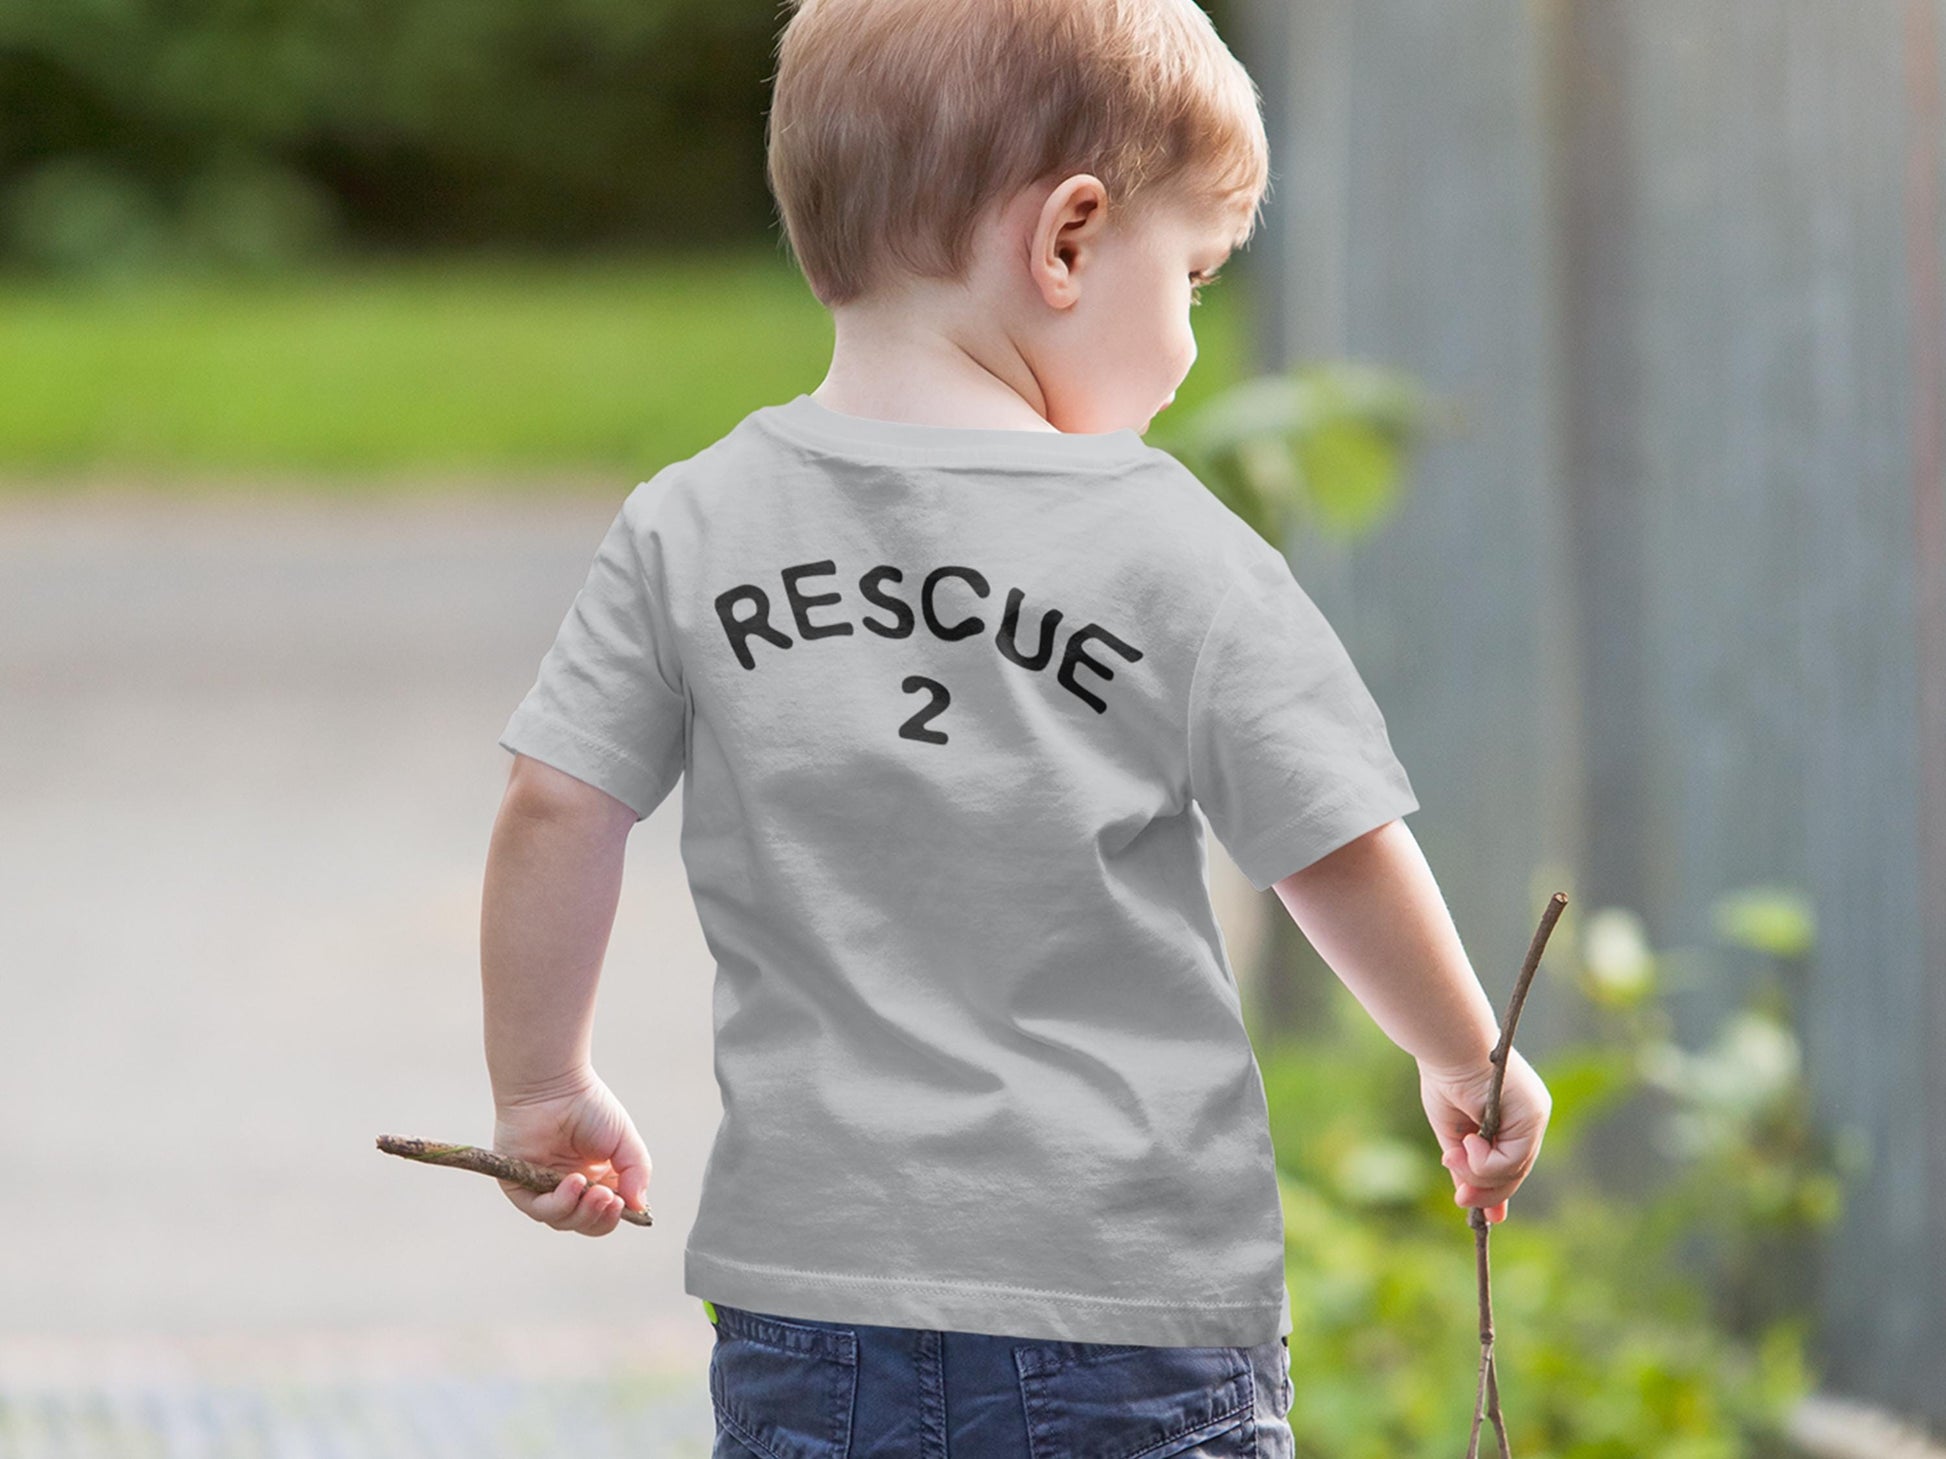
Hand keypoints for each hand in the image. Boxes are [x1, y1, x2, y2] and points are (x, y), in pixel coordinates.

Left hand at [491, 1068, 652, 1236]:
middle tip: (611, 1199)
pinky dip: (559, 1203)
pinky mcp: (519, 1185)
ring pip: (563, 1220)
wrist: (554, 1085)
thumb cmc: (588, 1107)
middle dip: (600, 1217)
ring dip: (582, 1212)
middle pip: (585, 1222)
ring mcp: (543, 1188)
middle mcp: (568, 1188)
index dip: (615, 1216)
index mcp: (594, 1180)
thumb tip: (638, 1206)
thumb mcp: (624, 1141)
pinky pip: (538, 1208)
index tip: (626, 1205)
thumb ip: (636, 1172)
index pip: (604, 1214)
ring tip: (595, 1191)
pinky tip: (573, 1182)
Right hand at [1418, 1046, 1550, 1223]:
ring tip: (1454, 1155)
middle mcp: (1530, 1116)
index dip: (1497, 1191)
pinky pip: (1512, 1160)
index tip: (1490, 1217)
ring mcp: (1535, 1115)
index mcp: (1513, 1115)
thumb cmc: (1444, 1078)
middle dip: (1485, 1190)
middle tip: (1460, 1199)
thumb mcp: (1454, 1133)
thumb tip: (1467, 1199)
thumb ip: (1466, 1164)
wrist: (1447, 1045)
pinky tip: (1469, 1142)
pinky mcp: (1533, 1115)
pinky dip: (1486, 1162)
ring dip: (1479, 1174)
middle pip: (1515, 1171)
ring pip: (1514, 1170)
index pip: (1511, 1162)